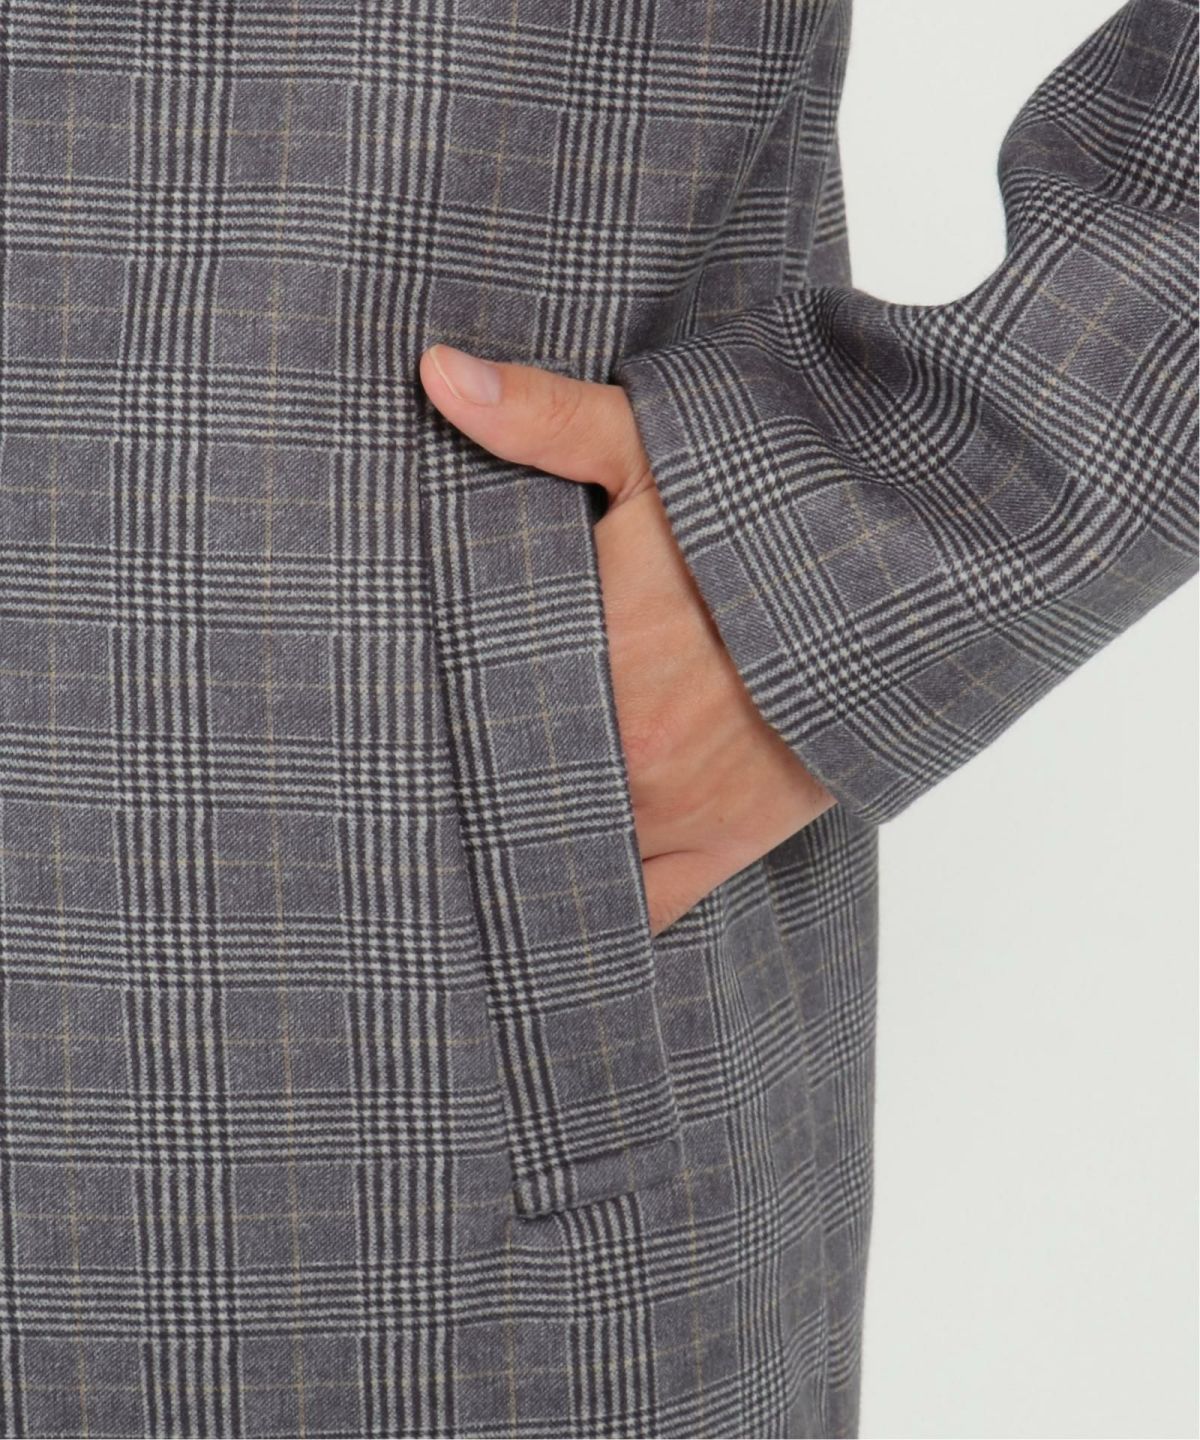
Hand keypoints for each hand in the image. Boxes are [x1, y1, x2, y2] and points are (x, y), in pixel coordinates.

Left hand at [419, 344, 833, 934]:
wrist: (910, 586)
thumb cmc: (777, 514)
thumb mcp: (656, 448)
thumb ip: (541, 420)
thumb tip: (436, 373)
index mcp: (589, 670)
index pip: (468, 728)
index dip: (419, 741)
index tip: (384, 744)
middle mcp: (621, 761)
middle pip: (505, 803)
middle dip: (463, 798)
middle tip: (406, 803)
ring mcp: (670, 814)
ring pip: (561, 865)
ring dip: (521, 856)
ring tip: (461, 861)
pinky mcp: (722, 845)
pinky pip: (639, 912)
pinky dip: (594, 914)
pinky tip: (551, 917)